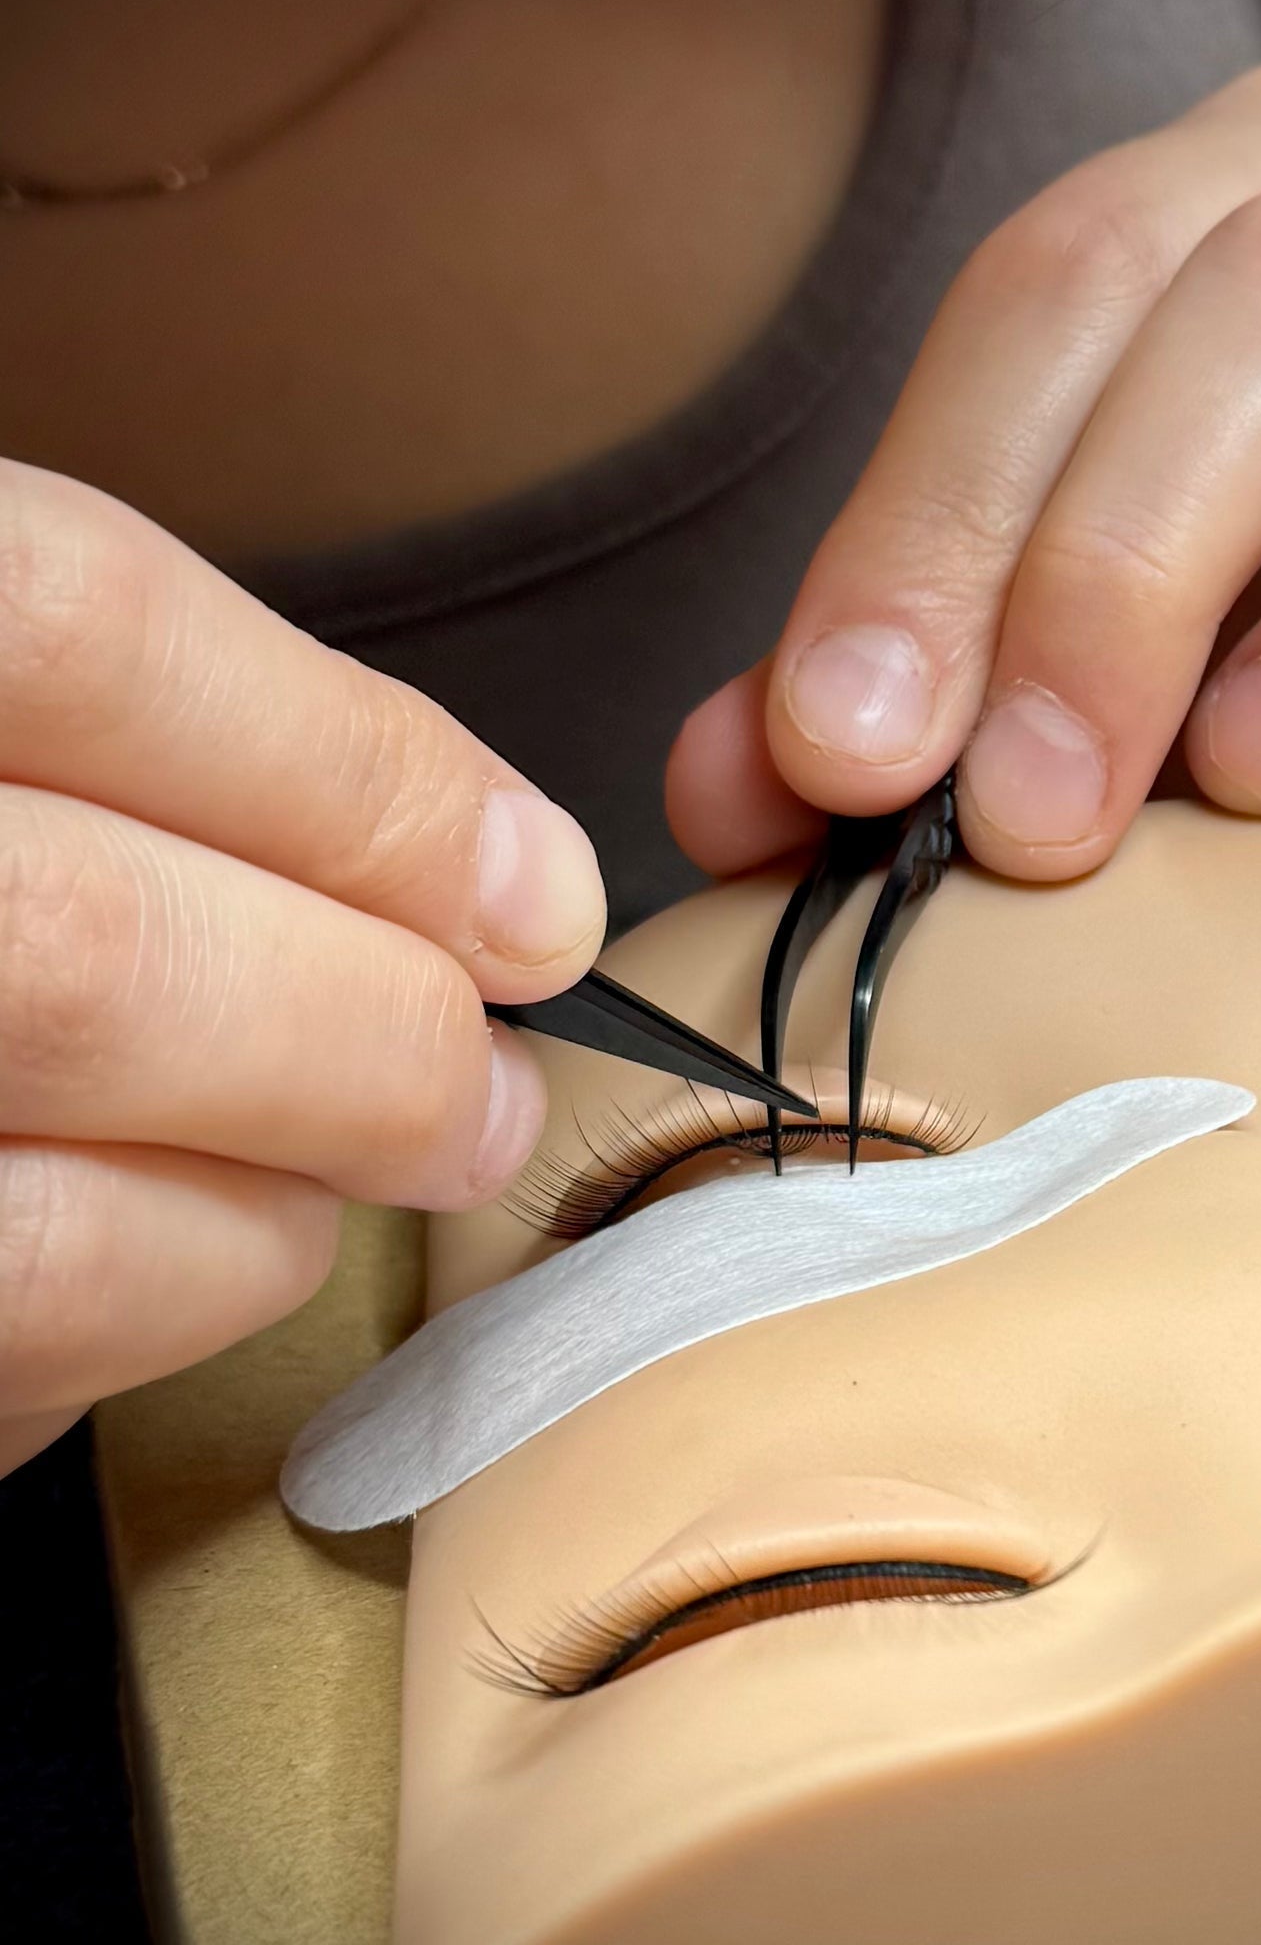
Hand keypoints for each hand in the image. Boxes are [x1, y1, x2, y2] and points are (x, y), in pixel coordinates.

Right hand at [0, 461, 603, 1473]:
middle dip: (355, 1035)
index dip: (355, 773)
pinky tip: (189, 1251)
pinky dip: (142, 1317)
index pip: (76, 627)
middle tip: (481, 1084)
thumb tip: (494, 876)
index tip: (528, 893)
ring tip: (349, 1171)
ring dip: (268, 1205)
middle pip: (78, 949)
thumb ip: (134, 725)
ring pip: (44, 1210)